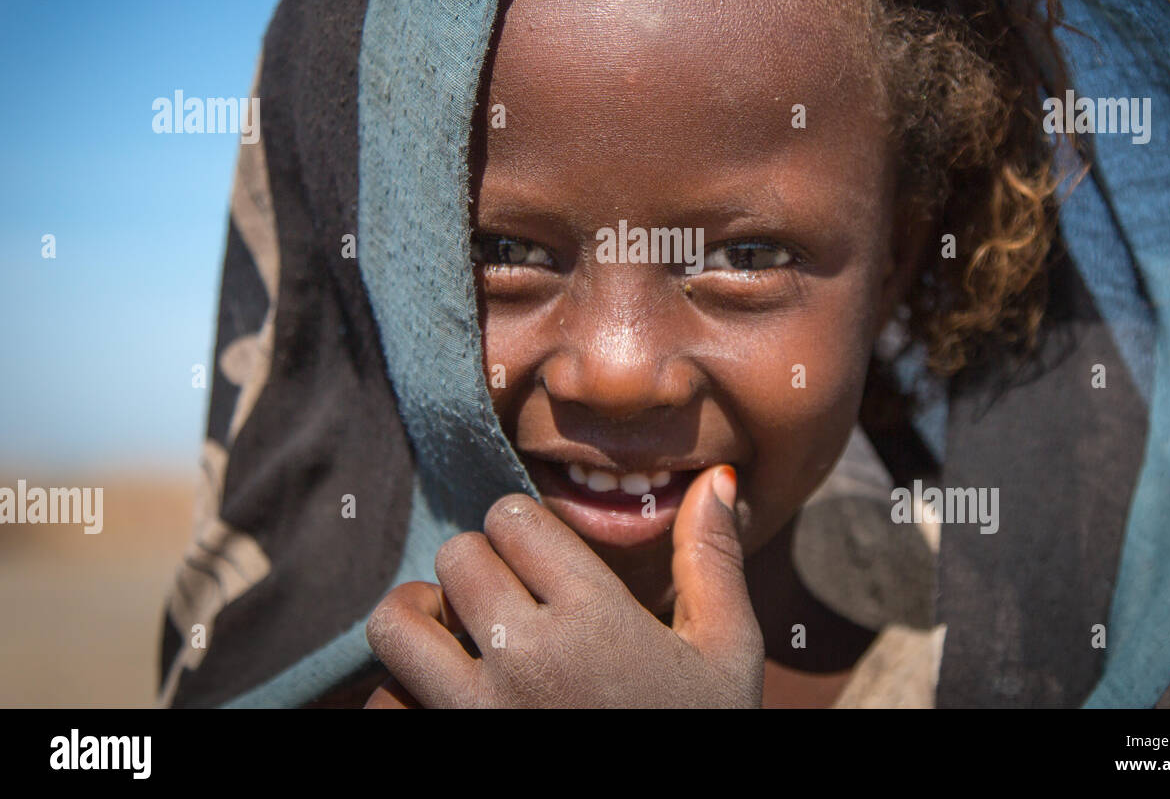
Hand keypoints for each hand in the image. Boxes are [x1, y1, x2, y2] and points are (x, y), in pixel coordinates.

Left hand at [363, 464, 763, 706]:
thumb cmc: (701, 736)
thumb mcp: (726, 655)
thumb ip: (713, 562)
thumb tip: (714, 480)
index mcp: (595, 617)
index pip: (511, 517)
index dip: (525, 529)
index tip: (542, 559)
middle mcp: (526, 657)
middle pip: (456, 555)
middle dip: (480, 567)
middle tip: (508, 599)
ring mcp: (475, 713)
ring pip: (397, 621)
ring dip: (423, 620)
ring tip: (460, 637)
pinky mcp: (445, 749)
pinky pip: (383, 702)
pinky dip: (404, 694)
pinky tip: (448, 701)